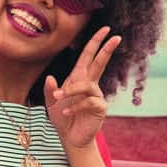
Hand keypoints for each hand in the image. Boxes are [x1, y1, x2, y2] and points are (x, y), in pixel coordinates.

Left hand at [44, 26, 120, 149]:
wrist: (70, 138)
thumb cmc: (62, 118)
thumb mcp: (51, 103)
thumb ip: (50, 91)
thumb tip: (50, 78)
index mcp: (79, 78)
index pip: (89, 56)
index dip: (96, 42)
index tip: (106, 28)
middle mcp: (90, 84)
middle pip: (100, 63)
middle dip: (106, 49)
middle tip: (116, 36)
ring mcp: (96, 96)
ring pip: (86, 85)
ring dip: (71, 90)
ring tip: (58, 98)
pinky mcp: (99, 109)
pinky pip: (88, 102)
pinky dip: (75, 106)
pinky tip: (65, 113)